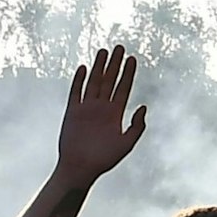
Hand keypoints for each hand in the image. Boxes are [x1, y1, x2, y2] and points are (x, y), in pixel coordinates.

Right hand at [56, 46, 147, 182]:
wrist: (81, 168)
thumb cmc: (104, 160)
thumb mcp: (126, 144)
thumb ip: (136, 126)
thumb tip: (143, 107)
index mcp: (115, 114)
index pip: (123, 88)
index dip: (128, 73)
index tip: (133, 59)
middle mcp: (102, 108)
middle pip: (109, 81)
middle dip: (115, 64)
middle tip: (120, 47)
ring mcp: (87, 108)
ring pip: (93, 82)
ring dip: (98, 67)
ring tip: (104, 51)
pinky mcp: (73, 112)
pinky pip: (76, 92)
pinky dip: (78, 80)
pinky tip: (83, 68)